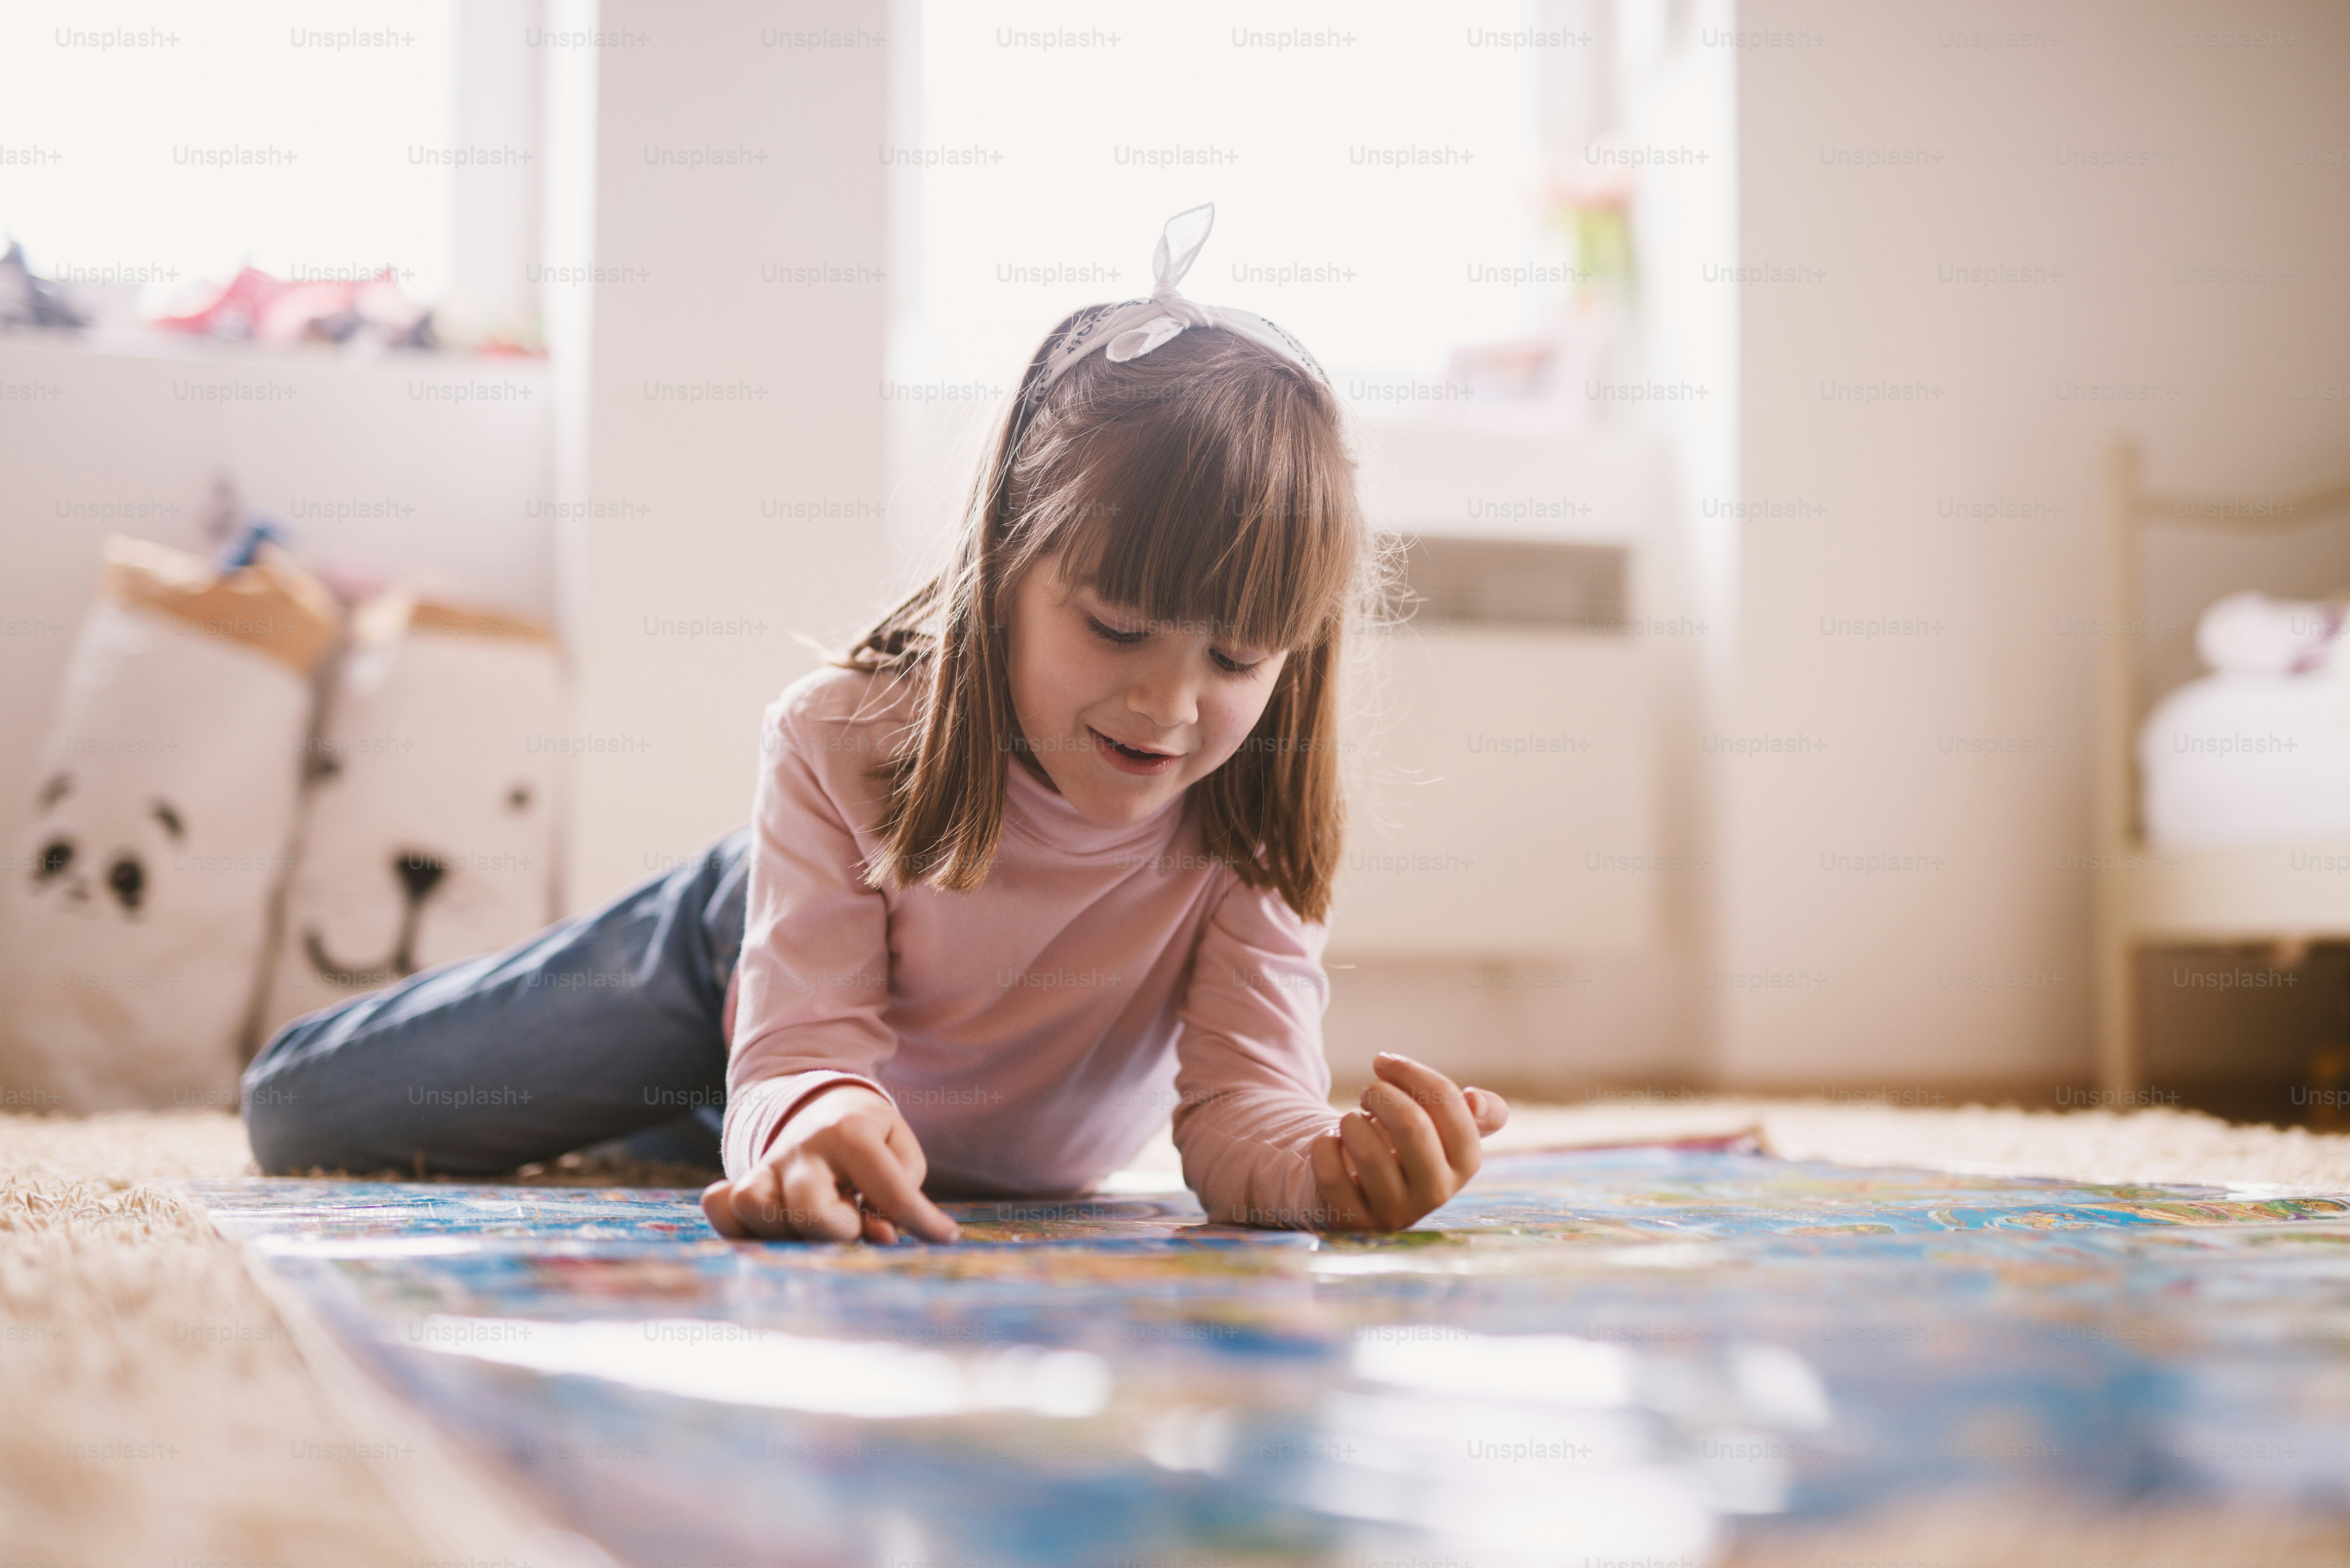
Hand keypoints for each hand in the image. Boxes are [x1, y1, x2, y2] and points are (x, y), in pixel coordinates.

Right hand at [700, 1084, 960, 1243]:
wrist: (818, 1105)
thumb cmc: (869, 1137)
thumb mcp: (899, 1151)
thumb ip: (900, 1193)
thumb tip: (879, 1237)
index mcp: (850, 1133)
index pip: (891, 1191)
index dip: (922, 1221)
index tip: (946, 1237)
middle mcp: (802, 1148)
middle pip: (811, 1212)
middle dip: (839, 1231)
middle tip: (852, 1220)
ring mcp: (767, 1165)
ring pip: (755, 1210)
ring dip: (789, 1232)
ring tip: (813, 1224)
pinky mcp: (743, 1182)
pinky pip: (723, 1211)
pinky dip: (740, 1228)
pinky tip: (772, 1228)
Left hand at [1307, 1053, 1509, 1232]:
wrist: (1362, 1188)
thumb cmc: (1405, 1145)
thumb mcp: (1442, 1127)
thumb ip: (1469, 1110)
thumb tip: (1476, 1101)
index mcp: (1465, 1164)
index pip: (1450, 1106)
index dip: (1412, 1072)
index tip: (1385, 1063)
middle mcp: (1435, 1194)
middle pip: (1413, 1126)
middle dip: (1380, 1095)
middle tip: (1368, 1094)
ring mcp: (1393, 1213)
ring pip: (1367, 1152)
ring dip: (1350, 1122)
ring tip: (1350, 1123)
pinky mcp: (1353, 1221)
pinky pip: (1331, 1174)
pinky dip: (1324, 1146)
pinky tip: (1332, 1145)